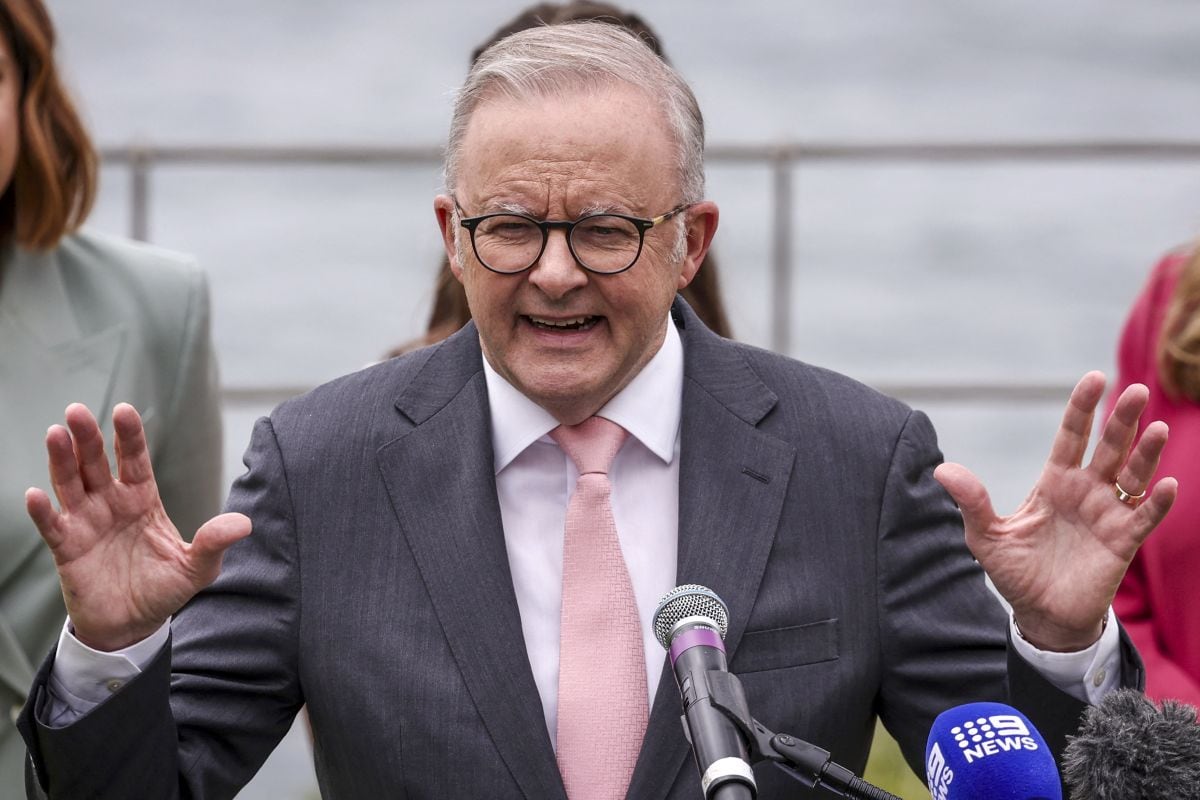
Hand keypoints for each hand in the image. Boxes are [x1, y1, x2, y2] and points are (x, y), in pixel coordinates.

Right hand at [24, 403, 249, 650]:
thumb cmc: (164, 590)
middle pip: (95, 463)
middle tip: (76, 411)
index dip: (128, 436)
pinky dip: (43, 511)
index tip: (123, 411)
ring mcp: (86, 523)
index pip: (134, 460)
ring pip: (70, 484)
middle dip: (87, 438)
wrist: (133, 626)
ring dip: (61, 460)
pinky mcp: (67, 548)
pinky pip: (52, 525)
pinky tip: (35, 495)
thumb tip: (244, 524)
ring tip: (55, 434)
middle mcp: (111, 504)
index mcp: (142, 499)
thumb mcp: (196, 568)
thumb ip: (214, 543)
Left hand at [934, 371, 1175, 651]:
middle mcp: (1085, 492)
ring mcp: (1107, 514)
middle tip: (1135, 390)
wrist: (1041, 615)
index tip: (1094, 378)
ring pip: (1133, 475)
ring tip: (1156, 427)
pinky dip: (1156, 502)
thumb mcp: (986, 537)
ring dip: (1146, 453)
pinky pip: (1144, 517)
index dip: (1082, 409)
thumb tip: (943, 470)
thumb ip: (971, 502)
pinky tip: (1165, 485)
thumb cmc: (1015, 572)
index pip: (1071, 437)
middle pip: (1108, 447)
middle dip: (1121, 420)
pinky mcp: (1122, 542)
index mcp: (1054, 483)